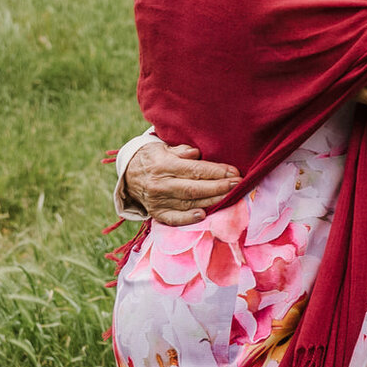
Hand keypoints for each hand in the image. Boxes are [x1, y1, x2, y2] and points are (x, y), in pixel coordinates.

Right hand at [123, 142, 240, 226]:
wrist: (128, 174)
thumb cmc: (154, 157)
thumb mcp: (163, 147)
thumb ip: (181, 150)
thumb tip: (195, 153)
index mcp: (163, 166)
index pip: (194, 170)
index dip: (216, 172)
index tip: (235, 172)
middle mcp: (160, 185)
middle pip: (194, 188)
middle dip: (219, 187)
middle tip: (238, 184)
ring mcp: (157, 201)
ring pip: (188, 203)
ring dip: (211, 201)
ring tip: (231, 197)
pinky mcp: (156, 212)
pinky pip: (172, 218)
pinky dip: (187, 219)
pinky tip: (202, 215)